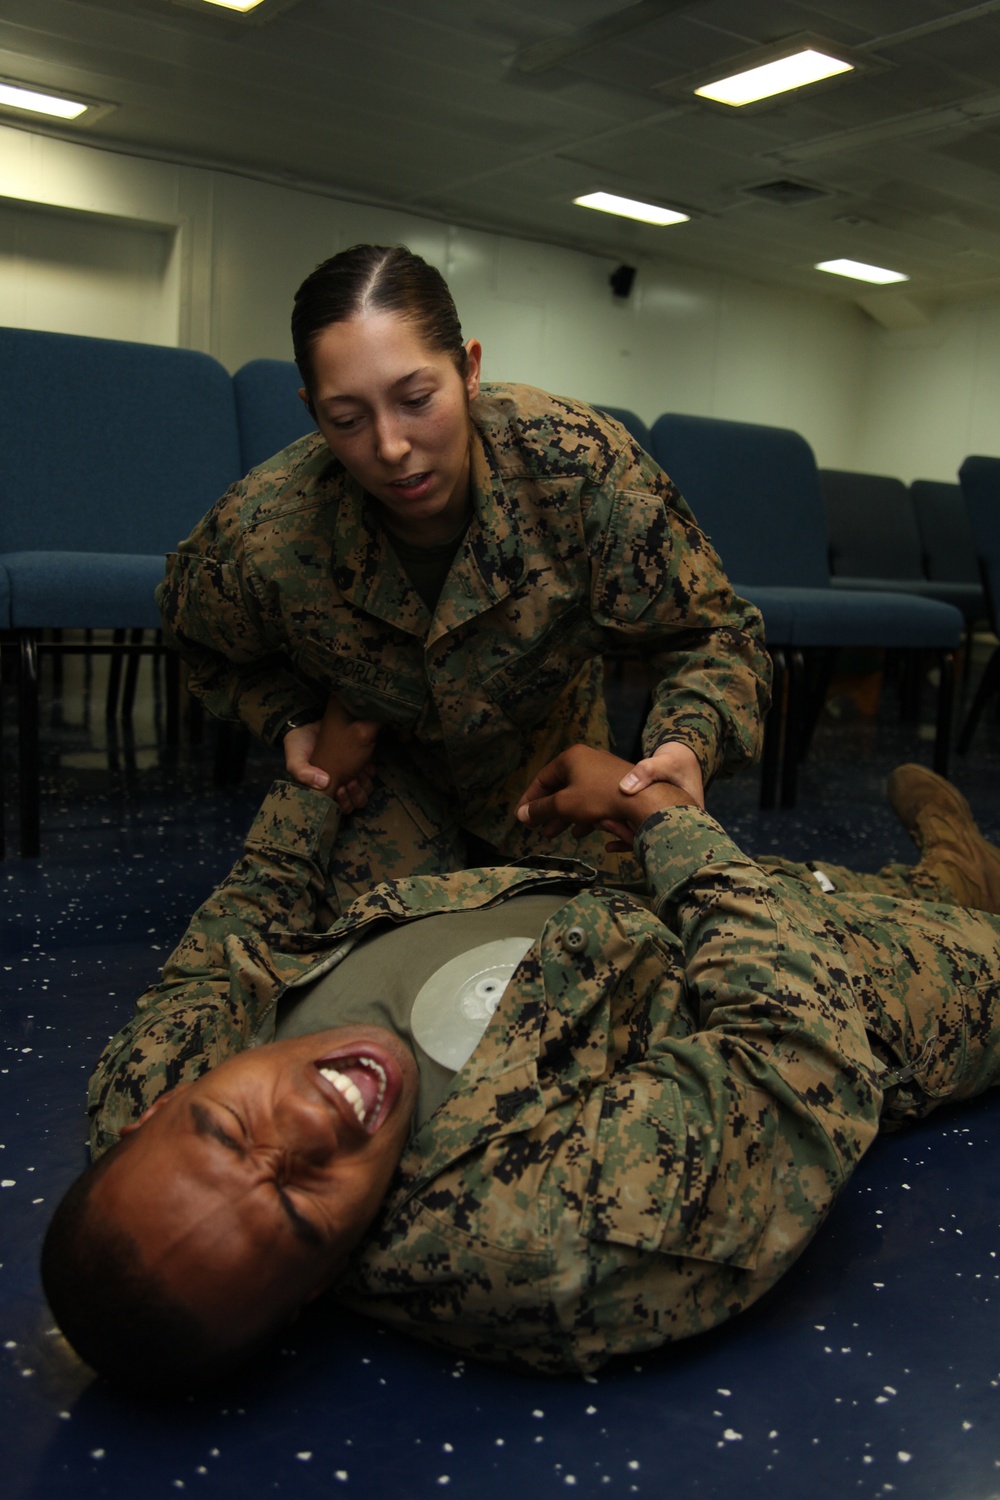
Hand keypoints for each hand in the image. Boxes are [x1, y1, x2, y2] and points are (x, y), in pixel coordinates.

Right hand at [284, 698, 379, 810]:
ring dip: (363, 785)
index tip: (340, 788)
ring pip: (365, 791)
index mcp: (322, 791)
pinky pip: (371, 776)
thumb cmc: (299, 744)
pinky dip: (369, 773)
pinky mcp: (359, 762)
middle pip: (355, 803)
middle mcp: (337, 786)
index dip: (343, 802)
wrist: (309, 722)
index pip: (338, 809)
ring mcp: (349, 775)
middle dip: (355, 794)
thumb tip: (323, 783)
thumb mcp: (295, 758)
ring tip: (357, 772)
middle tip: (349, 781)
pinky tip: (364, 765)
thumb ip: (302, 772)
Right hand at [517, 744, 691, 849]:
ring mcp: (604, 772)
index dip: (530, 799)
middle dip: (548, 811)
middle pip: (560, 788)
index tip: (522, 816)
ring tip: (556, 834)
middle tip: (539, 828)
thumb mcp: (564, 805)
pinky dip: (584, 815)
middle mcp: (587, 760)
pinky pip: (594, 800)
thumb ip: (540, 810)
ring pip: (578, 796)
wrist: (644, 800)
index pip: (542, 778)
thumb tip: (520, 815)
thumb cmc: (599, 798)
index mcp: (571, 758)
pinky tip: (582, 833)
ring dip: (565, 816)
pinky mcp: (618, 786)